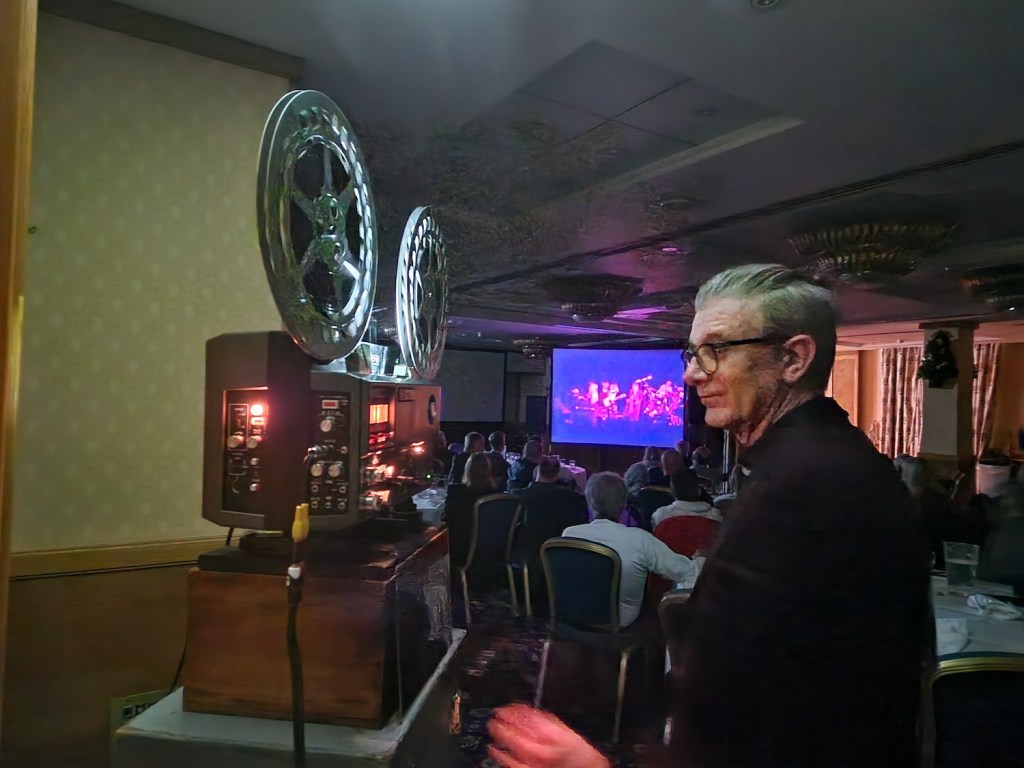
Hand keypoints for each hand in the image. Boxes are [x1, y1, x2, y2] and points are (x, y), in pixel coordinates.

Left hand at [487, 703, 610, 767]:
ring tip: (493, 727)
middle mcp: (543, 747)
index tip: (505, 707)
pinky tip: (494, 750)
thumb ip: (544, 719)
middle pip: (518, 731)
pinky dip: (501, 756)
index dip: (513, 710)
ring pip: (514, 746)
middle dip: (504, 722)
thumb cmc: (574, 750)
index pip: (528, 718)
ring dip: (501, 735)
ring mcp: (535, 761)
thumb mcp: (562, 727)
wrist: (582, 766)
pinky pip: (512, 764)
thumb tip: (526, 711)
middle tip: (496, 715)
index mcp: (552, 732)